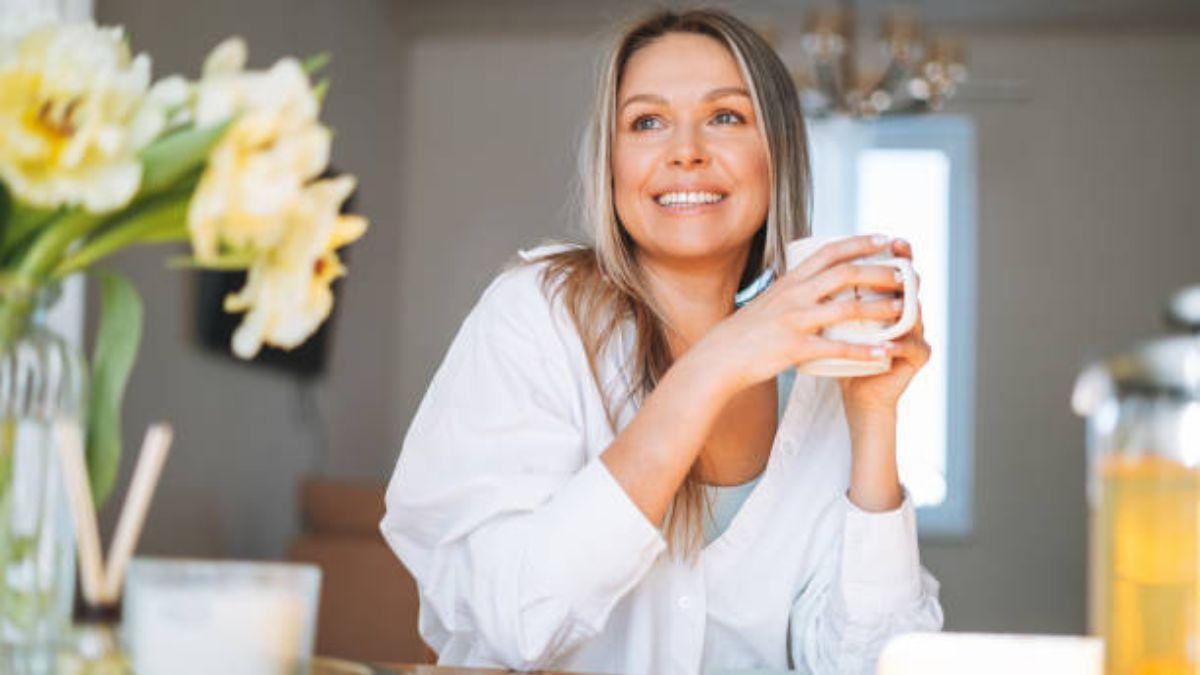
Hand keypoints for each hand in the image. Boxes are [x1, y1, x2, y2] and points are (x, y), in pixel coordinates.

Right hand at [694, 234, 906, 399]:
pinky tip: (885, 354)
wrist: (718, 358)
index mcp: (790, 281)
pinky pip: (837, 348)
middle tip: (907, 276)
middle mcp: (795, 295)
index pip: (829, 252)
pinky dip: (864, 351)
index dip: (859, 242)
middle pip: (847, 275)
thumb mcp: (767, 302)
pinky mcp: (795, 347)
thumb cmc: (743, 334)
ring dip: (882, 309)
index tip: (885, 238)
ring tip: (907, 312)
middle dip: (881, 272)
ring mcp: (795, 320)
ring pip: (848, 308)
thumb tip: (810, 283)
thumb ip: (790, 292)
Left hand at [837, 238, 931, 416]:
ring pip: (916, 314)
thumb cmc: (840, 353)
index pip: (895, 269)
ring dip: (903, 307)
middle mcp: (906, 310)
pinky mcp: (917, 358)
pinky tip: (886, 345)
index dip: (895, 252)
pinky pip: (912, 348)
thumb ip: (831, 294)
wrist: (854, 392)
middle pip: (912, 284)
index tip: (885, 238)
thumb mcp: (832, 319)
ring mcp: (915, 333)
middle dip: (904, 272)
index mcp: (887, 297)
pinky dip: (897, 345)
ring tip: (895, 301)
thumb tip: (807, 262)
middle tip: (897, 261)